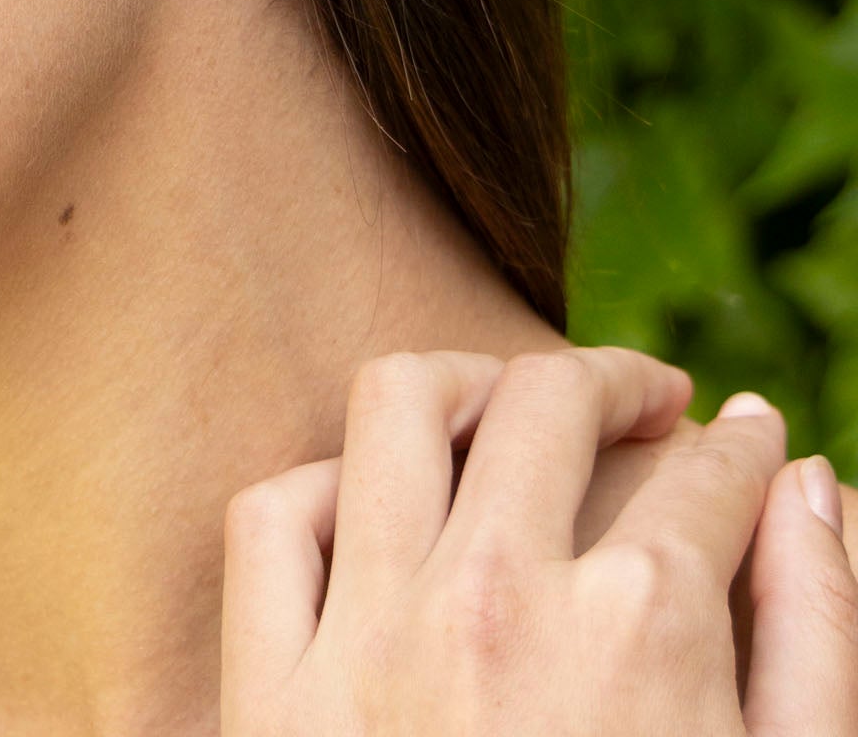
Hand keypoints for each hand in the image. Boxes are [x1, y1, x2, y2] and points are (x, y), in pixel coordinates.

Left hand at [219, 347, 857, 733]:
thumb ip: (817, 635)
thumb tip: (811, 484)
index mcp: (643, 632)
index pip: (701, 473)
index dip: (737, 447)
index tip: (741, 441)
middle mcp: (497, 597)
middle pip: (548, 401)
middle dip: (614, 385)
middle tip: (647, 405)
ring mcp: (366, 631)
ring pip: (395, 404)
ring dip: (466, 384)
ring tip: (510, 408)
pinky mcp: (266, 684)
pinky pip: (272, 517)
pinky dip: (323, 487)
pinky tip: (376, 507)